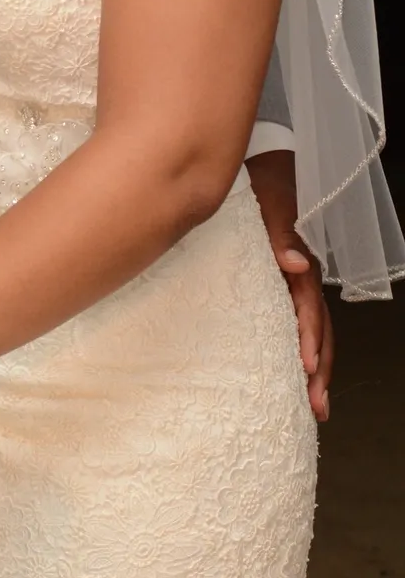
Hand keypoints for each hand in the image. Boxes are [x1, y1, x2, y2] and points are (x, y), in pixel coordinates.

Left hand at [246, 150, 332, 420]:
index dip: (309, 339)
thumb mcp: (270, 203)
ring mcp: (291, 286)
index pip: (309, 310)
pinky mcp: (278, 288)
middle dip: (319, 370)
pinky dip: (298, 352)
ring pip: (311, 333)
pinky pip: (293, 325)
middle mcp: (301, 280)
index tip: (305, 369)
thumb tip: (298, 264)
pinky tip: (292, 376)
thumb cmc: (261, 187)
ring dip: (314, 369)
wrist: (257, 171)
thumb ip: (282, 233)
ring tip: (312, 407)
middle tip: (316, 407)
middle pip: (318, 331)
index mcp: (300, 265)